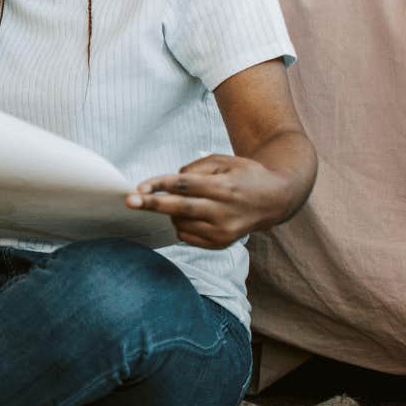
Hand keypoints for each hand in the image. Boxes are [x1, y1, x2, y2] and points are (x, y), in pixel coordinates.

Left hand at [126, 154, 288, 249]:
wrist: (275, 200)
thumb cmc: (244, 175)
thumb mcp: (224, 161)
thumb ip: (196, 169)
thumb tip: (171, 182)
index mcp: (224, 187)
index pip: (185, 186)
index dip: (160, 185)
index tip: (139, 187)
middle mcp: (224, 212)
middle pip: (181, 208)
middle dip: (152, 205)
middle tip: (130, 202)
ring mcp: (223, 231)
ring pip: (181, 223)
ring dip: (171, 212)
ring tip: (183, 201)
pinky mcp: (221, 244)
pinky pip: (187, 236)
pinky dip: (181, 224)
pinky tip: (192, 214)